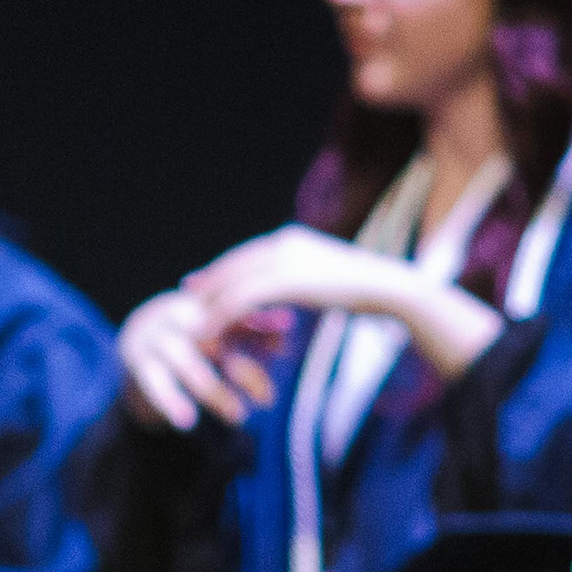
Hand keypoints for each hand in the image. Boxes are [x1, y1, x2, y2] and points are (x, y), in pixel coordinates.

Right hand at [118, 285, 283, 431]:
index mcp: (201, 301)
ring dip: (215, 391)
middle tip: (269, 401)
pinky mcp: (135, 361)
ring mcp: (153, 337)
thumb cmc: (190, 337)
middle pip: (216, 340)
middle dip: (244, 371)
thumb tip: (289, 333)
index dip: (261, 332)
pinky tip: (187, 422)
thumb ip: (250, 331)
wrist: (132, 342)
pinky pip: (155, 383)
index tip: (285, 352)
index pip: (235, 315)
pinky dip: (171, 402)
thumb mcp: (220, 331)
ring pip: (188, 363)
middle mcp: (176, 315)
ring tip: (238, 417)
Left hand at [184, 226, 506, 388]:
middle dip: (208, 282)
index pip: (246, 252)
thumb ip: (303, 277)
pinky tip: (208, 332)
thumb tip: (296, 286)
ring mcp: (284, 261)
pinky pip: (241, 301)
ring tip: (191, 321)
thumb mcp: (326, 277)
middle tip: (184, 295)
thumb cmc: (363, 289)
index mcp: (292, 239)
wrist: (386, 289)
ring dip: (210, 304)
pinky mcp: (285, 281)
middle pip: (233, 264)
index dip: (221, 267)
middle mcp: (284, 244)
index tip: (200, 278)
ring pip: (233, 283)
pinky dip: (221, 317)